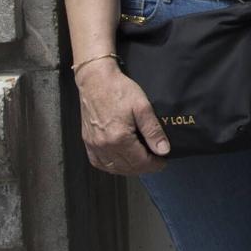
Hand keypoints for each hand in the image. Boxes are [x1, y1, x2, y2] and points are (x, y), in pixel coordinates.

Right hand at [75, 58, 170, 175]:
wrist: (96, 81)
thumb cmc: (120, 90)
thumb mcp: (143, 107)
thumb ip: (153, 131)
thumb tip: (164, 150)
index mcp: (119, 138)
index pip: (140, 162)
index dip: (154, 164)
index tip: (163, 162)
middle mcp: (104, 145)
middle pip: (127, 167)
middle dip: (144, 167)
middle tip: (156, 162)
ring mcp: (93, 145)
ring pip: (113, 168)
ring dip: (129, 169)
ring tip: (141, 163)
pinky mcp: (87, 142)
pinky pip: (99, 162)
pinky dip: (112, 166)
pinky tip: (121, 162)